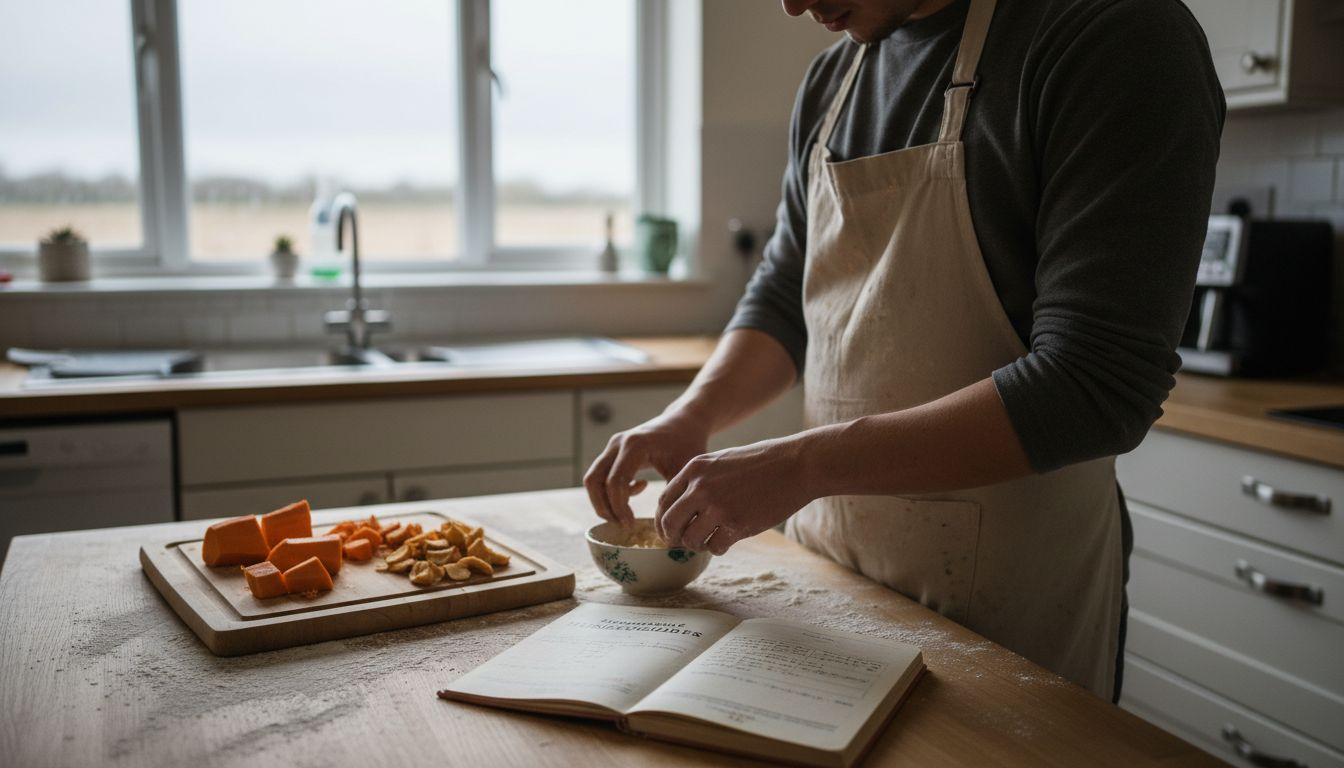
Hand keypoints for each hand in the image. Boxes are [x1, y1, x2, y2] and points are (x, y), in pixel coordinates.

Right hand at [583, 410, 710, 526]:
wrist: (685, 422)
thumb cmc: (688, 445)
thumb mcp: (685, 472)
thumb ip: (671, 498)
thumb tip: (662, 529)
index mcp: (635, 446)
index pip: (615, 482)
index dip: (619, 508)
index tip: (631, 524)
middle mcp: (618, 443)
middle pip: (594, 480)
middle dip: (604, 507)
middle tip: (623, 524)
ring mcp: (613, 445)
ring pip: (593, 478)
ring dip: (603, 501)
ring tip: (625, 514)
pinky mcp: (614, 450)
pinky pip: (600, 475)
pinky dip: (610, 490)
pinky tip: (639, 488)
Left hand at [656, 435, 813, 555]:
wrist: (796, 464)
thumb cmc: (763, 462)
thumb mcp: (722, 461)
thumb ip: (700, 481)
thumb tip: (683, 509)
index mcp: (694, 469)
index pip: (665, 501)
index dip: (664, 520)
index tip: (670, 530)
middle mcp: (701, 487)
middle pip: (670, 524)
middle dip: (674, 538)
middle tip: (684, 543)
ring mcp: (718, 506)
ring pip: (690, 540)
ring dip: (698, 545)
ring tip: (711, 539)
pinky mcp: (737, 523)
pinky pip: (715, 547)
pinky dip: (719, 548)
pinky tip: (728, 540)